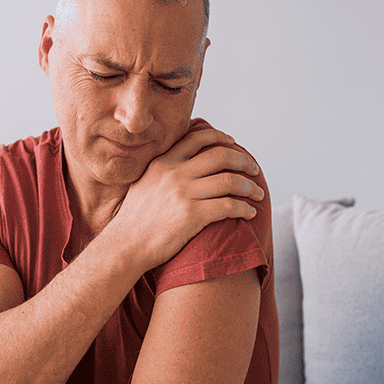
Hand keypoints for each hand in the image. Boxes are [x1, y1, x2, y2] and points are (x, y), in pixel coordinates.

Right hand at [105, 127, 263, 271]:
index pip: (198, 138)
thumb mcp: (144, 182)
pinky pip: (229, 206)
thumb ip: (162, 169)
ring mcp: (184, 194)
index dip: (221, 137)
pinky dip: (244, 208)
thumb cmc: (134, 219)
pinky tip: (249, 212)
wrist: (126, 245)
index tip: (233, 143)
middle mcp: (174, 173)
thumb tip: (181, 161)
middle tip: (254, 169)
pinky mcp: (192, 216)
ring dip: (250, 186)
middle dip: (244, 161)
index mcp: (163, 162)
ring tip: (258, 193)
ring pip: (230, 181)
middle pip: (220, 156)